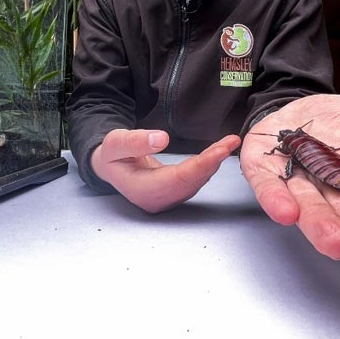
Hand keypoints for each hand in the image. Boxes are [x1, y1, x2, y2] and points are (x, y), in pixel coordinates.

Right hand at [92, 129, 240, 212]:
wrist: (109, 165)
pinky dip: (207, 166)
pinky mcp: (172, 193)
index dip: (202, 164)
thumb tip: (161, 139)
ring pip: (195, 182)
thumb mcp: (115, 143)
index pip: (179, 178)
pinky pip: (194, 181)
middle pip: (192, 181)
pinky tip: (217, 154)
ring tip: (228, 144)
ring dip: (213, 163)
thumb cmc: (111, 154)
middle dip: (213, 162)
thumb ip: (135, 142)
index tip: (221, 149)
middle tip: (231, 142)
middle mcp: (157, 199)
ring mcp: (165, 199)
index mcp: (142, 190)